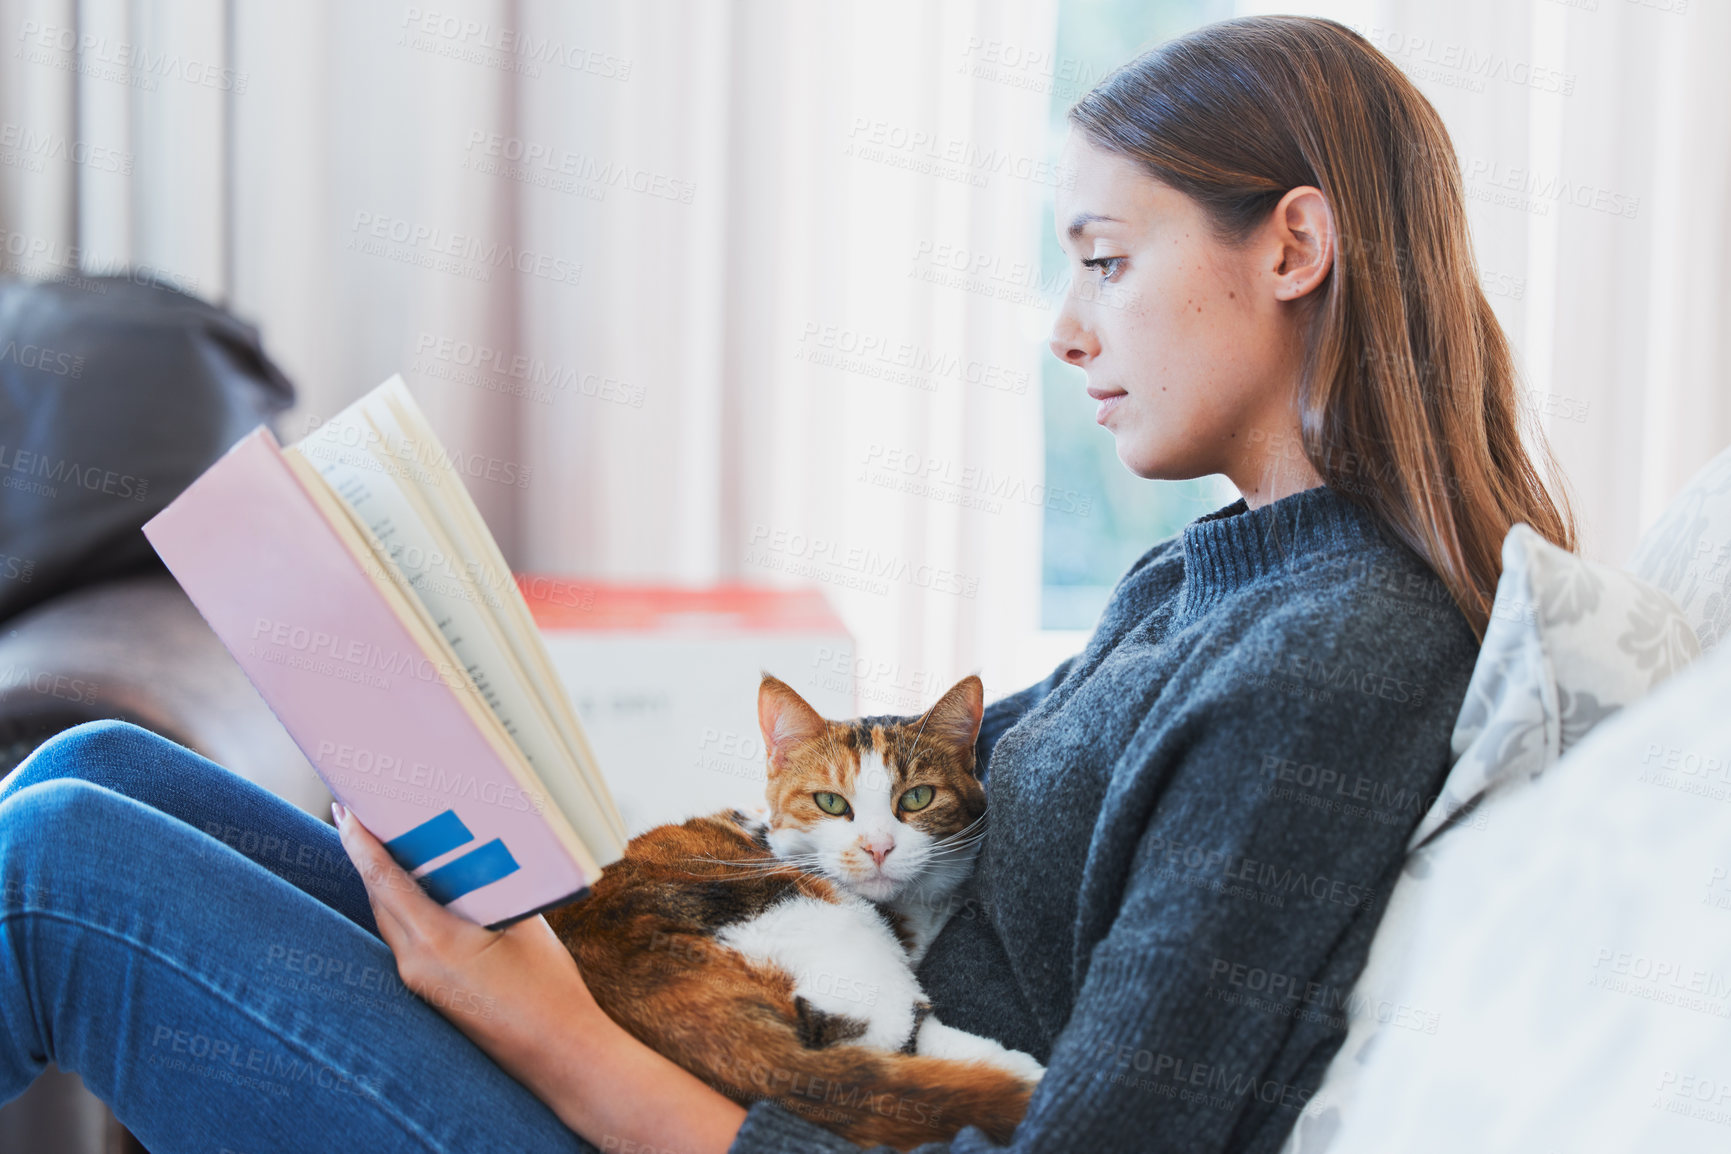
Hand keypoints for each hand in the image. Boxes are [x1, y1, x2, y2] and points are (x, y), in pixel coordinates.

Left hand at [333, 801, 746, 1149]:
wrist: (558, 1052)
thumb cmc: (548, 987)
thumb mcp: (525, 923)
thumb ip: (493, 888)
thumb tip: (477, 856)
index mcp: (435, 940)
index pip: (383, 879)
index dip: (359, 842)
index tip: (345, 809)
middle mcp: (416, 963)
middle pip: (378, 898)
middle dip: (368, 856)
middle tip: (367, 815)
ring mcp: (419, 981)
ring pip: (389, 919)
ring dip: (386, 883)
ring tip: (392, 844)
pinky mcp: (430, 991)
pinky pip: (406, 938)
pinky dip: (405, 908)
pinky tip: (422, 891)